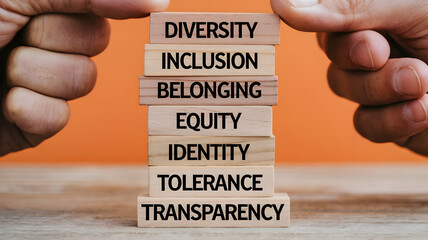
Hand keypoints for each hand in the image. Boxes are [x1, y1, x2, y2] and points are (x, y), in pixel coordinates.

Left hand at [0, 0, 168, 155]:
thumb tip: (159, 2)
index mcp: (46, 9)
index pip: (101, 12)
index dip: (84, 11)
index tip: (62, 11)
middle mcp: (48, 43)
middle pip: (96, 41)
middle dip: (51, 40)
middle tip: (14, 34)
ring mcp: (44, 84)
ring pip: (83, 80)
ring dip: (37, 76)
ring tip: (2, 72)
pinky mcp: (35, 123)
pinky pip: (59, 118)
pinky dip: (31, 112)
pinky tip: (5, 105)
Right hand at [272, 0, 427, 155]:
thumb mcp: (405, 4)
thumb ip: (343, 5)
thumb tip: (279, 3)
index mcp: (368, 19)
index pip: (325, 32)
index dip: (339, 43)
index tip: (373, 44)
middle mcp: (371, 54)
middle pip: (336, 72)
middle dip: (367, 72)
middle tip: (397, 61)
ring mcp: (382, 91)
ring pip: (352, 104)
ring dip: (385, 98)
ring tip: (423, 82)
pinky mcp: (396, 122)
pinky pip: (372, 129)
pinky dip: (399, 122)